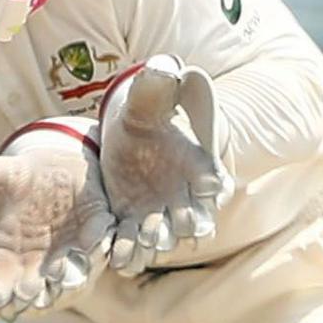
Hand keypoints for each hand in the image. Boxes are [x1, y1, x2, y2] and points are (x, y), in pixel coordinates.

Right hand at [0, 125, 115, 318]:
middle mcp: (37, 266)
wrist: (53, 168)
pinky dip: (100, 246)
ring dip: (69, 277)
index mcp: (5, 258)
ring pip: (71, 278)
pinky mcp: (96, 237)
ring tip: (63, 272)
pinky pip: (100, 248)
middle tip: (32, 292)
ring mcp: (69, 256)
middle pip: (36, 293)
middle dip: (34, 294)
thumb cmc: (14, 180)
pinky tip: (99, 240)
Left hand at [97, 56, 231, 272]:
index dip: (209, 190)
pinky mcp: (131, 222)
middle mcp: (187, 198)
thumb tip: (164, 68)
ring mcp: (159, 214)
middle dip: (179, 227)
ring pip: (160, 237)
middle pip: (190, 219)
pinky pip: (129, 241)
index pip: (213, 182)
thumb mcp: (152, 94)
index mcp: (201, 166)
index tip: (202, 193)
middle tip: (163, 231)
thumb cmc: (148, 110)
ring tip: (131, 251)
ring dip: (148, 246)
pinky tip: (109, 255)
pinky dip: (121, 250)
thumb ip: (159, 85)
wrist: (128, 133)